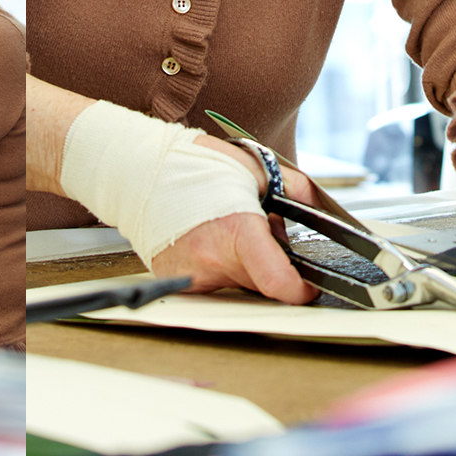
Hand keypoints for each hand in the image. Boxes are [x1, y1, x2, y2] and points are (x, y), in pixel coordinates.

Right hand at [150, 135, 319, 304]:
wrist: (138, 172)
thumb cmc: (190, 165)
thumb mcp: (254, 166)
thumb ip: (294, 188)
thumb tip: (317, 208)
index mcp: (236, 231)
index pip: (279, 284)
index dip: (301, 290)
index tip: (308, 284)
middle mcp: (211, 260)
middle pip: (260, 284)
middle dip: (271, 266)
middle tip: (262, 237)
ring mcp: (190, 274)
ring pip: (237, 284)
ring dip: (243, 266)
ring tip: (229, 233)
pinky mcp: (176, 280)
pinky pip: (212, 283)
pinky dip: (218, 267)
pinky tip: (208, 241)